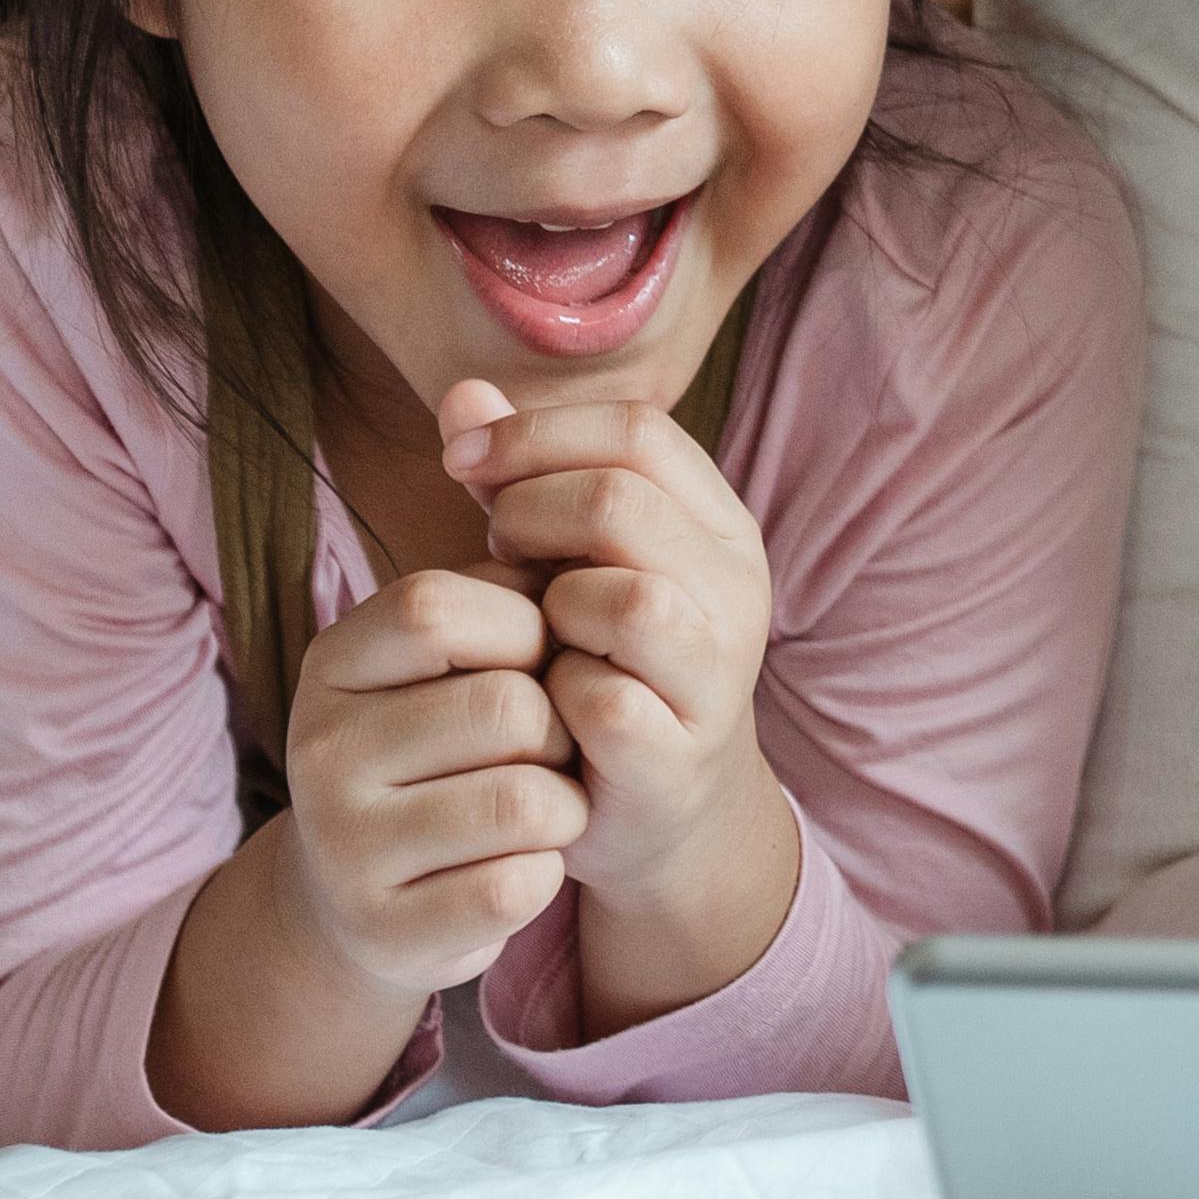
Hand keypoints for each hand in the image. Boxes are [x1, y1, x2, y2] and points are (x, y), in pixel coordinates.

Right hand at [273, 564, 590, 997]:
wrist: (369, 893)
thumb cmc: (443, 747)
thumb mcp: (454, 661)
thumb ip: (509, 602)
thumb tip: (575, 563)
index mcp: (332, 666)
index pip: (435, 607)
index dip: (525, 627)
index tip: (537, 659)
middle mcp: (319, 753)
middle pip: (508, 708)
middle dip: (561, 729)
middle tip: (547, 752)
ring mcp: (342, 849)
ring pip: (527, 802)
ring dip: (566, 805)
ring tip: (539, 808)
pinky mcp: (386, 931)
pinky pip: (520, 887)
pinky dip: (545, 876)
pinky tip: (514, 868)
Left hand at [442, 376, 801, 1024]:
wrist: (651, 806)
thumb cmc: (599, 661)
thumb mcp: (565, 560)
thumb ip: (518, 478)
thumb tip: (460, 392)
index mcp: (717, 523)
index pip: (637, 429)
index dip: (537, 431)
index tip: (462, 460)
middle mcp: (737, 589)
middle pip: (624, 503)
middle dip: (530, 516)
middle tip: (496, 552)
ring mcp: (718, 676)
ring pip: (628, 600)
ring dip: (552, 608)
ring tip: (533, 629)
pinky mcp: (681, 757)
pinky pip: (603, 701)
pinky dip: (553, 696)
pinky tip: (542, 702)